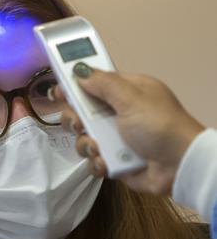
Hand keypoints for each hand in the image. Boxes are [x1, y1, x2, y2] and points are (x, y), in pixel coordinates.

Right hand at [53, 68, 204, 195]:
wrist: (179, 165)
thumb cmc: (159, 125)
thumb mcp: (132, 98)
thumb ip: (104, 83)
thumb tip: (79, 72)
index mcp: (125, 93)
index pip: (93, 84)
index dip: (74, 86)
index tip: (59, 91)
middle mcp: (118, 114)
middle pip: (81, 112)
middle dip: (74, 118)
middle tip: (79, 123)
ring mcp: (115, 138)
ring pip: (83, 137)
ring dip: (85, 143)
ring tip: (97, 148)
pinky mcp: (114, 160)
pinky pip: (93, 160)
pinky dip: (96, 163)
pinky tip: (105, 163)